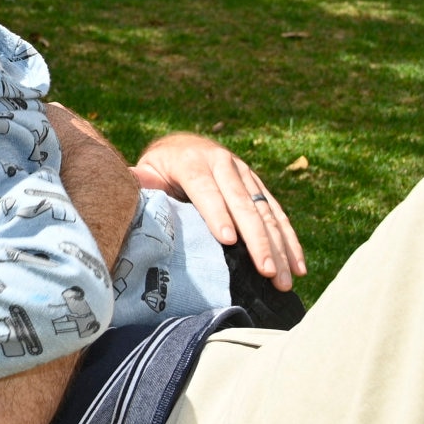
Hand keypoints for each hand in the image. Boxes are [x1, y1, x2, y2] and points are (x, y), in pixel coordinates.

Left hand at [132, 134, 304, 290]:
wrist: (182, 145)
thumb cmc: (158, 168)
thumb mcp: (146, 171)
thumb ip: (140, 182)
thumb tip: (125, 184)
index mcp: (192, 161)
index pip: (206, 190)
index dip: (217, 214)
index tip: (228, 240)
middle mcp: (223, 164)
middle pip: (242, 204)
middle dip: (257, 239)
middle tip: (266, 271)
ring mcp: (245, 174)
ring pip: (266, 212)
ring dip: (278, 246)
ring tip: (284, 278)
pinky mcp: (258, 185)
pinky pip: (277, 214)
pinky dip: (289, 240)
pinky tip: (298, 266)